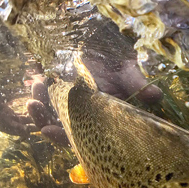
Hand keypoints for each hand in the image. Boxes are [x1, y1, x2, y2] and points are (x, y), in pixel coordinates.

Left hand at [0, 63, 162, 146]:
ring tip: (36, 85)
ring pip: (48, 113)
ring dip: (38, 103)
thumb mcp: (130, 74)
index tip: (47, 130)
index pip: (79, 137)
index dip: (63, 138)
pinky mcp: (59, 91)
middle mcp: (82, 116)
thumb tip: (155, 95)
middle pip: (58, 127)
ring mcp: (69, 104)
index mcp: (98, 120)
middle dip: (42, 119)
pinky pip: (45, 96)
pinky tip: (36, 78)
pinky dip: (39, 91)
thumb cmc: (121, 65)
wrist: (110, 49)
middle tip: (32, 105)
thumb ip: (138, 85)